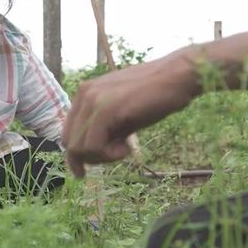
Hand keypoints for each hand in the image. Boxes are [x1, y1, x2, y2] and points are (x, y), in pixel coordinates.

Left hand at [63, 53, 197, 176]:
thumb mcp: (122, 115)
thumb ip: (103, 130)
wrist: (180, 76)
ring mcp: (92, 101)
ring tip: (126, 148)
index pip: (67, 133)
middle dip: (90, 159)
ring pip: (78, 147)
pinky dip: (109, 155)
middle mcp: (83, 95)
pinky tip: (128, 147)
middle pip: (69, 142)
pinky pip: (93, 146)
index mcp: (84, 94)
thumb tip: (89, 155)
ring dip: (102, 157)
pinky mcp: (106, 110)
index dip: (75, 156)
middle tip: (117, 155)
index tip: (83, 172)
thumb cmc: (156, 96)